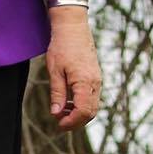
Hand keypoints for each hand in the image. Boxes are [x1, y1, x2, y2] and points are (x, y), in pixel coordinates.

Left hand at [46, 12, 100, 130]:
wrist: (73, 28)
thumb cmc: (62, 47)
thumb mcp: (55, 71)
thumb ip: (57, 94)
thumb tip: (56, 113)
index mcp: (85, 82)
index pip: (83, 111)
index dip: (71, 122)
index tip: (59, 125)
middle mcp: (95, 83)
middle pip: (90, 112)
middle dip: (76, 121)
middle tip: (59, 123)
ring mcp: (97, 80)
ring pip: (92, 106)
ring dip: (79, 114)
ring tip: (62, 113)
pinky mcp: (95, 77)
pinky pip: (92, 97)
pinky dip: (82, 104)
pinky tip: (68, 103)